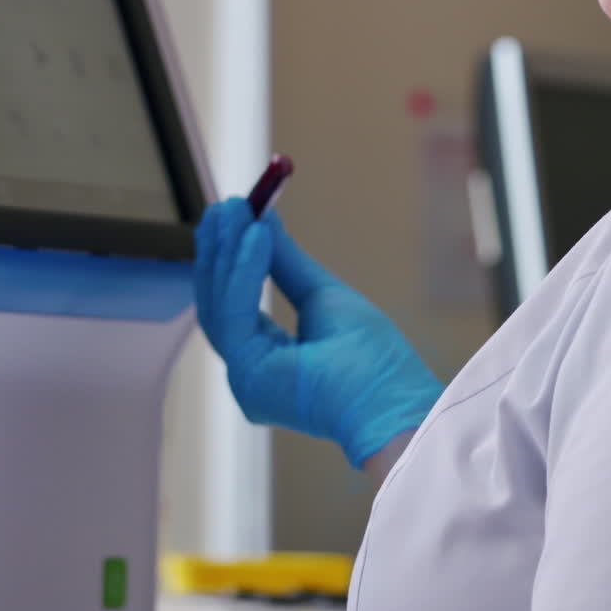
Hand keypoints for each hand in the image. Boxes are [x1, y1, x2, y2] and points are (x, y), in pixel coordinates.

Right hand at [195, 198, 442, 467]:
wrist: (392, 404)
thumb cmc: (373, 362)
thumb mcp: (322, 296)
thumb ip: (285, 262)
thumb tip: (261, 219)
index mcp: (267, 362)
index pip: (233, 305)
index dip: (227, 260)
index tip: (228, 217)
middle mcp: (248, 374)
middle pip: (217, 303)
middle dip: (217, 250)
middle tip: (222, 206)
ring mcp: (243, 377)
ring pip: (220, 304)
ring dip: (226, 252)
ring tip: (236, 210)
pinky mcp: (246, 373)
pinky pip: (235, 311)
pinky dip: (244, 269)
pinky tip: (255, 236)